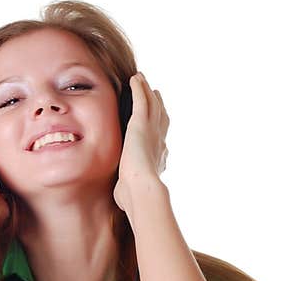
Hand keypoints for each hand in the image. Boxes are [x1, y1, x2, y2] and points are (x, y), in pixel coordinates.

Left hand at [113, 71, 169, 212]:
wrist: (141, 190)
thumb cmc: (135, 197)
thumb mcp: (130, 192)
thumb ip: (127, 190)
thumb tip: (120, 201)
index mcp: (157, 157)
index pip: (159, 139)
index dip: (159, 129)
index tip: (157, 125)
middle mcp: (158, 141)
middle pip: (160, 117)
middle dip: (157, 105)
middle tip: (155, 94)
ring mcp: (151, 131)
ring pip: (152, 105)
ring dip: (147, 91)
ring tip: (142, 80)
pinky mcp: (140, 124)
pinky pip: (141, 100)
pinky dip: (139, 88)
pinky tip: (135, 78)